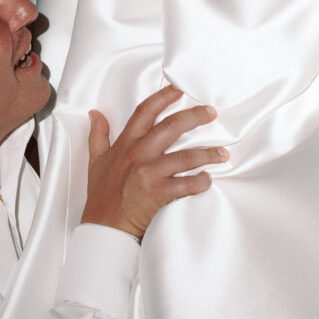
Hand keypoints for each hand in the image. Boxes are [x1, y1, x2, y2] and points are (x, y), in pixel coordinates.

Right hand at [83, 85, 226, 240]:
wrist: (103, 227)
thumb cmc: (101, 196)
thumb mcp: (95, 161)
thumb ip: (98, 135)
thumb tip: (95, 114)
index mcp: (125, 145)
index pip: (145, 112)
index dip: (163, 98)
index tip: (179, 90)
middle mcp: (138, 155)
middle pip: (171, 127)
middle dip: (194, 117)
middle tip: (211, 112)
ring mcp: (148, 174)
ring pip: (185, 157)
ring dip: (208, 154)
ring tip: (223, 153)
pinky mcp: (158, 194)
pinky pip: (187, 185)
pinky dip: (200, 182)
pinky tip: (208, 180)